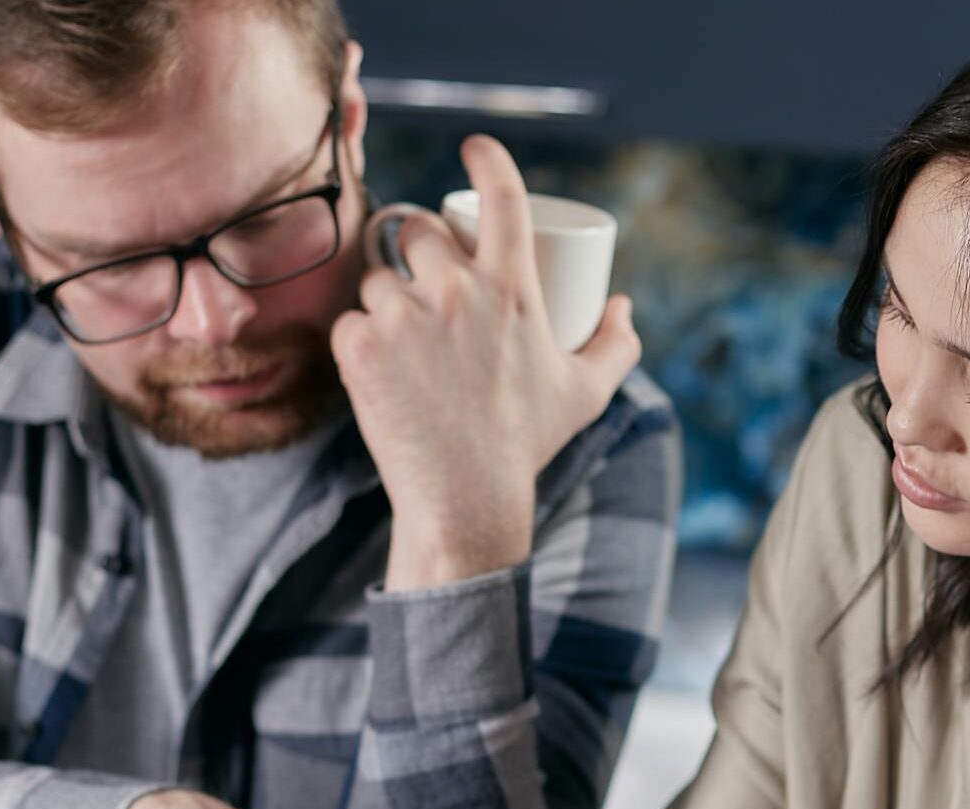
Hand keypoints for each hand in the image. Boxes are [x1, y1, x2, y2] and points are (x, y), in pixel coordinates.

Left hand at [333, 134, 642, 590]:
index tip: (474, 148)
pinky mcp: (360, 347)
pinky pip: (349, 320)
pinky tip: (376, 368)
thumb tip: (620, 305)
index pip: (502, 196)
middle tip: (421, 283)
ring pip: (377, 278)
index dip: (487, 159)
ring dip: (385, 298)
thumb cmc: (526, 444)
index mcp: (512, 288)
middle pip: (418, 230)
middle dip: (417, 247)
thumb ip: (616, 345)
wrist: (465, 499)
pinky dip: (359, 340)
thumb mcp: (585, 392)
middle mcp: (456, 291)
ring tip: (403, 341)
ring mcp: (404, 317)